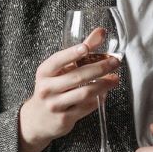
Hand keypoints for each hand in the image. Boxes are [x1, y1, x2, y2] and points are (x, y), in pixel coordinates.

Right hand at [17, 28, 121, 145]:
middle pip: (77, 76)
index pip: (58, 60)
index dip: (72, 53)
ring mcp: (55, 105)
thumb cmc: (52, 88)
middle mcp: (47, 88)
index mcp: (44, 72)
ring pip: (84, 93)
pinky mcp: (64, 119)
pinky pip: (86, 107)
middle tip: (114, 62)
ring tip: (115, 79)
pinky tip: (105, 93)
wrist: (37, 119)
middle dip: (99, 68)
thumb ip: (80, 50)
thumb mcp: (60, 70)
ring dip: (103, 85)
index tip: (86, 47)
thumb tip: (101, 32)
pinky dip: (99, 99)